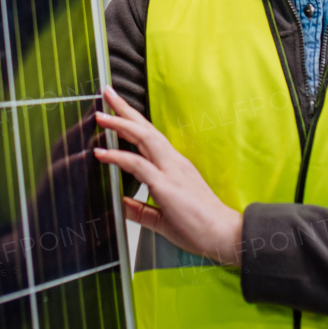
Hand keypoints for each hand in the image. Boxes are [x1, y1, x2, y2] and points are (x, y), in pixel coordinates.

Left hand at [93, 86, 243, 266]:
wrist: (226, 236)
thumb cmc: (201, 227)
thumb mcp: (163, 218)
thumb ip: (141, 210)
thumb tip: (122, 205)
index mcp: (175, 166)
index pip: (150, 137)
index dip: (133, 122)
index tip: (117, 111)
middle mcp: (173, 162)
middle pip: (146, 129)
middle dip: (125, 110)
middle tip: (107, 92)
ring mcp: (171, 171)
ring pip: (143, 138)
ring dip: (120, 124)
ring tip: (101, 115)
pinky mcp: (167, 185)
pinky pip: (138, 165)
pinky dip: (118, 156)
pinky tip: (102, 153)